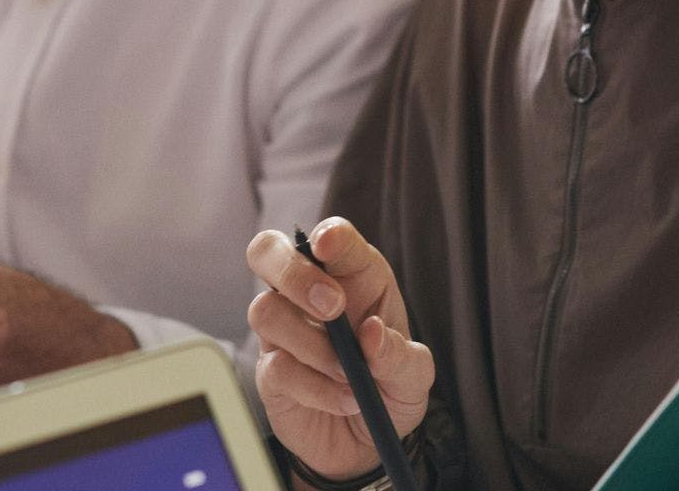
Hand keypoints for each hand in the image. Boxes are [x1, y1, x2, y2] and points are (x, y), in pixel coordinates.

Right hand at [245, 217, 434, 480]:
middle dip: (294, 273)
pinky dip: (318, 388)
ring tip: (350, 375)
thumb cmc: (389, 389)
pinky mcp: (270, 370)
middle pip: (267, 252)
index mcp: (351, 277)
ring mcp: (283, 331)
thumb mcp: (414, 375)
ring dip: (313, 346)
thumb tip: (372, 334)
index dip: (328, 234)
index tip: (328, 244)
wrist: (366, 443)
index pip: (332, 238)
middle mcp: (308, 295)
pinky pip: (278, 367)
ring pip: (265, 310)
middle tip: (333, 308)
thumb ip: (400, 355)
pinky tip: (345, 399)